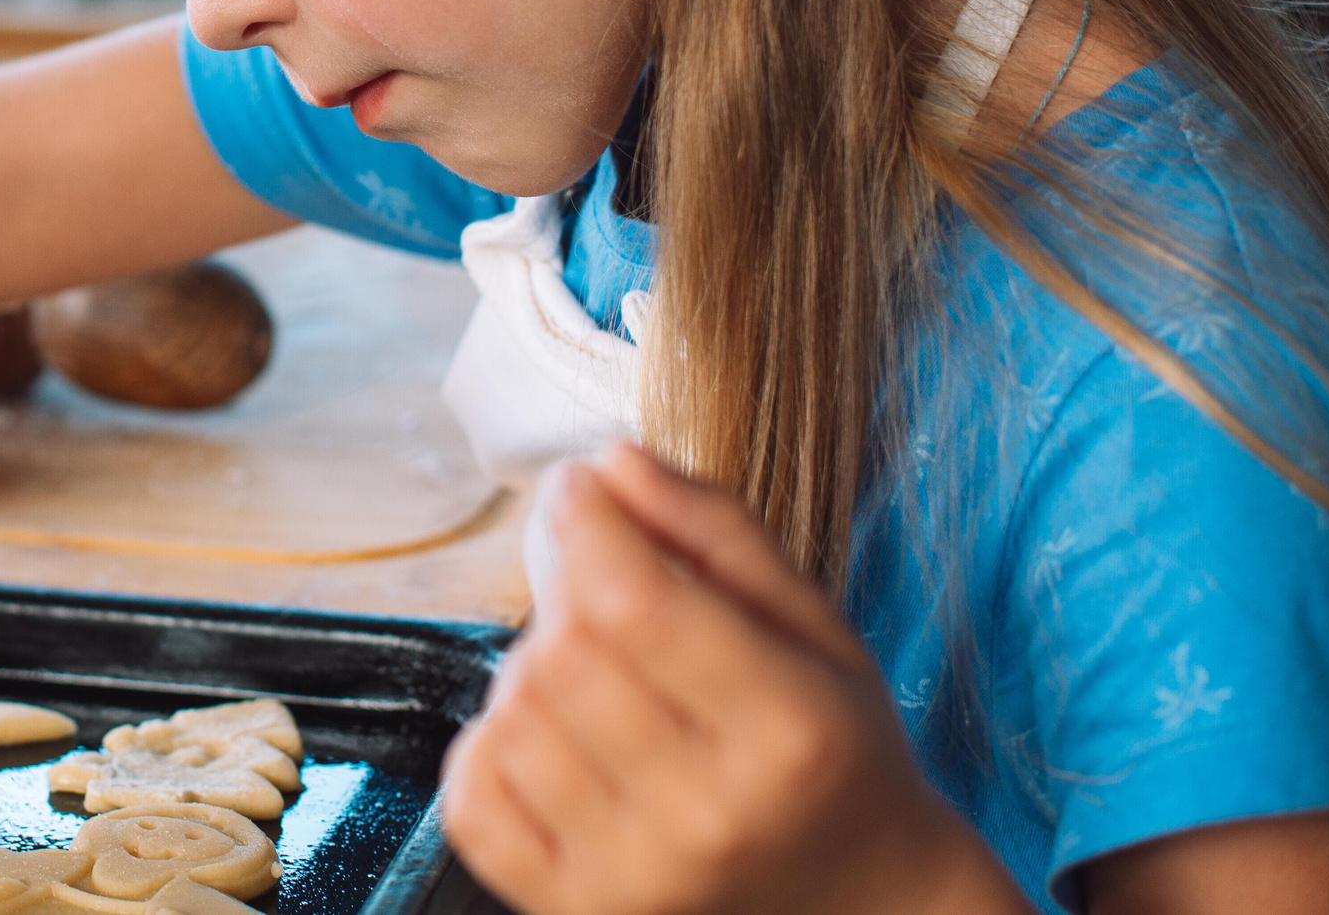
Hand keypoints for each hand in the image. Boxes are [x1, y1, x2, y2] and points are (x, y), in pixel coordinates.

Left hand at [440, 445, 1028, 914]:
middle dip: (568, 590)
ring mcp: (636, 879)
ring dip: (533, 669)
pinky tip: (551, 736)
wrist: (857, 906)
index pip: (634, 601)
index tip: (579, 486)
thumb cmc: (831, 752)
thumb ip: (713, 529)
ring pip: (511, 714)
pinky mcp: (576, 914)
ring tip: (596, 677)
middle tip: (605, 589)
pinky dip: (491, 747)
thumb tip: (610, 459)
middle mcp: (709, 817)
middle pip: (563, 653)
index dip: (585, 521)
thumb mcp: (813, 627)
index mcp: (789, 731)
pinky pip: (472, 800)